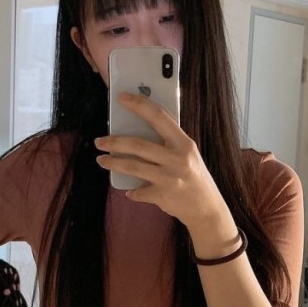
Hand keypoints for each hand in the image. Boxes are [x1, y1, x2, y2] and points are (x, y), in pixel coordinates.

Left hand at [95, 92, 228, 230]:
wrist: (207, 209)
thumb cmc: (194, 178)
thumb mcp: (189, 155)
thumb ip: (169, 143)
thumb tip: (137, 129)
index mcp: (184, 143)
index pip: (159, 117)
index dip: (139, 105)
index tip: (121, 98)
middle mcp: (177, 159)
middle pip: (138, 145)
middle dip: (114, 142)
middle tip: (99, 141)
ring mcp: (169, 178)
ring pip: (133, 167)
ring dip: (113, 163)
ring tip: (101, 160)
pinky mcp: (162, 196)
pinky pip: (138, 192)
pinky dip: (132, 192)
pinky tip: (129, 191)